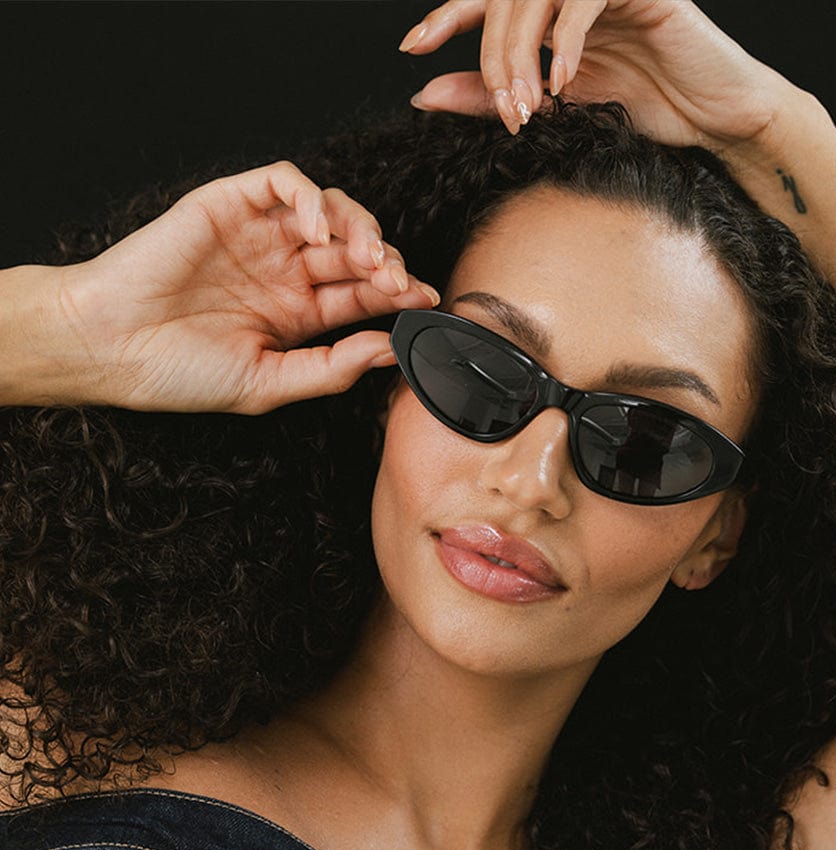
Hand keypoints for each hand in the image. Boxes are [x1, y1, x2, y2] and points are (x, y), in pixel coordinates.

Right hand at [49, 161, 438, 413]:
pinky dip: (312, 199)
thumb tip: (391, 350)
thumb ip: (331, 368)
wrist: (112, 347)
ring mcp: (260, 235)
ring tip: (370, 258)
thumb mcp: (269, 383)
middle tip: (400, 282)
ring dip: (361, 229)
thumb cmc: (182, 373)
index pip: (362, 296)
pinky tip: (320, 233)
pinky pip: (284, 183)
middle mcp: (284, 271)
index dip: (398, 296)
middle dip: (387, 263)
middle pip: (356, 251)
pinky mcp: (231, 204)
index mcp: (298, 315)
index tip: (427, 304)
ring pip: (332, 211)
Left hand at [400, 0, 797, 149]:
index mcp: (553, 12)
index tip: (413, 46)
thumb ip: (494, 98)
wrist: (718, 118)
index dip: (448, 16)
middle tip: (504, 109)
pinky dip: (566, 40)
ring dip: (522, 52)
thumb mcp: (556, 112)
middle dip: (493, 57)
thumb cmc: (647, 112)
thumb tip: (425, 93)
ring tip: (529, 105)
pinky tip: (563, 83)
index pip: (490, 0)